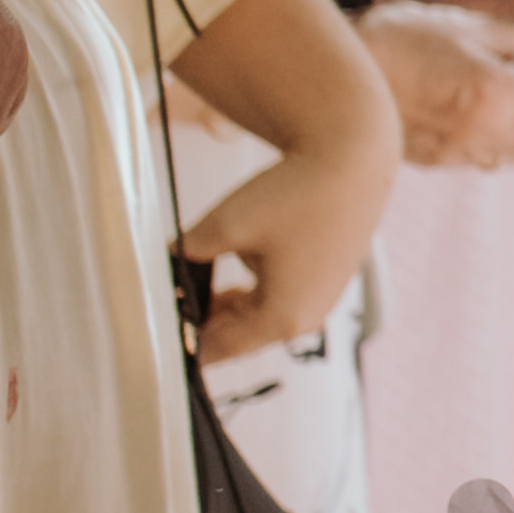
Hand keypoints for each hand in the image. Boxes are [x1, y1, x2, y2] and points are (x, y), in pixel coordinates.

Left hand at [183, 117, 385, 354]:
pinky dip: (255, 289)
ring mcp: (321, 299)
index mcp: (282, 318)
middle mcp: (307, 317)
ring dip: (229, 305)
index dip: (187, 343)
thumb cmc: (297, 196)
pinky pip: (282, 297)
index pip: (219, 349)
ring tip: (198, 282)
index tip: (161, 334)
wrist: (353, 162)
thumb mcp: (226, 225)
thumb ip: (188, 254)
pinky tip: (238, 263)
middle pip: (241, 336)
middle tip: (172, 301)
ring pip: (260, 316)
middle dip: (206, 320)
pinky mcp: (328, 279)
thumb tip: (169, 264)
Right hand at [360, 1, 513, 166]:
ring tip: (506, 99)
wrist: (335, 76)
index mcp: (498, 95)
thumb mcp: (463, 25)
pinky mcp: (436, 162)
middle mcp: (484, 133)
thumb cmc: (396, 40)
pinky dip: (492, 142)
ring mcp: (458, 154)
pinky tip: (473, 113)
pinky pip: (483, 160)